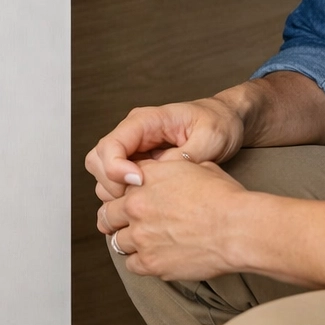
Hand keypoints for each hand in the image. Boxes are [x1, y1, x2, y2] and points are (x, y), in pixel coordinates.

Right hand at [84, 98, 245, 200]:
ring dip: (116, 193)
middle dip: (111, 183)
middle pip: (97, 159)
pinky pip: (118, 183)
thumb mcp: (210, 137)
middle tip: (138, 196)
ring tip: (145, 202)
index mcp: (145, 121)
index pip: (111, 144)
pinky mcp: (138, 165)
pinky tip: (148, 204)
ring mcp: (133, 150)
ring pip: (102, 174)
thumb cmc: (218, 123)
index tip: (138, 182)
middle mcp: (132, 134)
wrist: (226, 121)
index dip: (116, 167)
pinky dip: (125, 197)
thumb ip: (185, 156)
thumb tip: (164, 176)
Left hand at [98, 157, 249, 281]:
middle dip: (115, 218)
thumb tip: (169, 167)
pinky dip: (139, 262)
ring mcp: (141, 236)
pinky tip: (152, 258)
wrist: (238, 228)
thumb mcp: (196, 167)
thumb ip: (171, 168)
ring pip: (117, 241)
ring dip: (128, 241)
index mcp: (145, 179)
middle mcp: (136, 206)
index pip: (118, 185)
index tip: (129, 201)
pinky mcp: (150, 262)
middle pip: (109, 214)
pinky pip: (131, 265)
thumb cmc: (225, 197)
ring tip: (143, 243)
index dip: (124, 194)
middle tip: (123, 224)